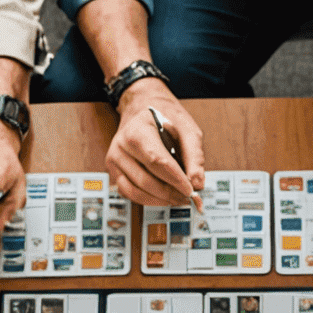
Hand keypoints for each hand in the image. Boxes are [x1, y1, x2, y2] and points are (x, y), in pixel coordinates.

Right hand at [106, 82, 204, 206]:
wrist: (143, 112)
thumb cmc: (165, 119)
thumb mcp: (187, 129)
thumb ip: (194, 156)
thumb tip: (197, 183)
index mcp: (137, 130)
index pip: (156, 160)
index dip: (175, 179)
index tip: (190, 190)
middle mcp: (121, 145)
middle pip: (146, 179)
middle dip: (170, 192)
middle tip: (188, 196)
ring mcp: (114, 160)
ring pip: (136, 191)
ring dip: (160, 200)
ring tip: (178, 198)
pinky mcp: (114, 172)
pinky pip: (129, 194)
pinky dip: (148, 200)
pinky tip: (163, 197)